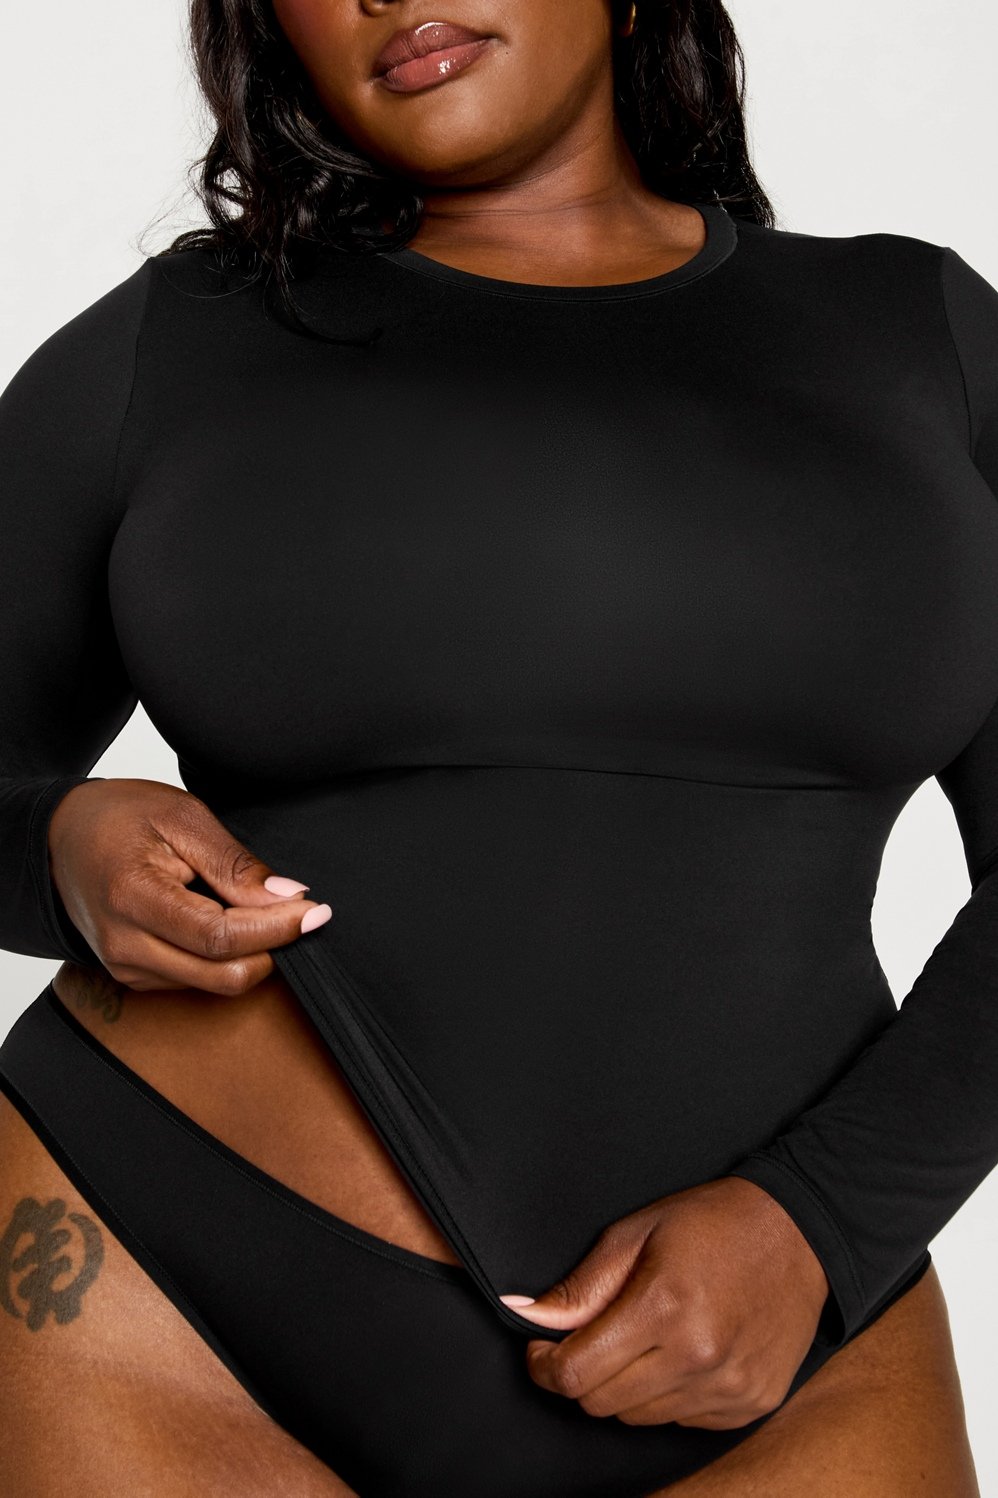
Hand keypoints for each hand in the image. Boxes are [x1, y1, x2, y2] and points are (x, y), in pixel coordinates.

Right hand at [47, 777, 331, 992]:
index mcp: (133, 897)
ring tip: (251, 904)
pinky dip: (226, 957)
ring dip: (251, 953)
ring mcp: (125, 967)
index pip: (219, 936)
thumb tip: (287, 898)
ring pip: (214, 984)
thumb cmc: (120, 817)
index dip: (276, 929)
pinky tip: (225, 918)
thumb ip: (234, 863)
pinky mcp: (133, 977)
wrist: (60, 838)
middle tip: (300, 911)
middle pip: (222, 974)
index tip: (315, 911)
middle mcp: (124, 945)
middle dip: (272, 947)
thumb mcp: (183, 817)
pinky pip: (197, 981)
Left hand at [503, 1175, 828, 1429]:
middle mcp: (698, 1357)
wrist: (798, 1233)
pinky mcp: (751, 1403)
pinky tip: (685, 1351)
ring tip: (649, 1336)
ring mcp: (729, 1386)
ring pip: (639, 1418)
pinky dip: (670, 1393)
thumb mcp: (634, 1232)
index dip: (544, 1366)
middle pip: (601, 1403)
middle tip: (596, 1335)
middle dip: (584, 1373)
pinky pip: (682, 1420)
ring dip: (627, 1385)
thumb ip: (580, 1286)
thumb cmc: (712, 1223)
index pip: (576, 1375)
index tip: (541, 1351)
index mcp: (663, 1308)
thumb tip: (525, 1315)